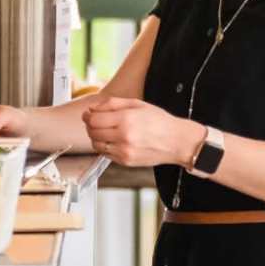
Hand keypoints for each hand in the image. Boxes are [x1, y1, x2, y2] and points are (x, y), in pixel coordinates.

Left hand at [79, 96, 201, 168]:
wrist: (176, 141)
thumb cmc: (159, 121)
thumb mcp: (137, 104)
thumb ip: (112, 104)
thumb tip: (92, 108)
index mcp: (126, 119)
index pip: (94, 119)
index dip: (87, 116)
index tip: (88, 114)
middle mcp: (124, 136)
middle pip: (92, 132)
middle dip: (90, 125)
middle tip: (96, 121)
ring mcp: (124, 151)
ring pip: (96, 145)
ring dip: (96, 137)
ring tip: (106, 132)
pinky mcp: (125, 161)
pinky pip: (105, 154)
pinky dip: (105, 147)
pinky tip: (114, 141)